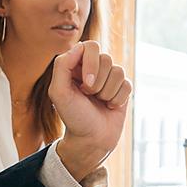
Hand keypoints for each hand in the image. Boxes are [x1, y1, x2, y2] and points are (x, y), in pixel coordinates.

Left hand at [49, 41, 132, 178]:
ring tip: (99, 102)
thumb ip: (62, 66)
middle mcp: (93, 68)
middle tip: (89, 96)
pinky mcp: (122, 88)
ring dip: (108, 92)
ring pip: (118, 71)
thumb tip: (79, 47)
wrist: (91, 139)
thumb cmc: (73, 117)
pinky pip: (127, 84)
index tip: (86, 85)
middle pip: (106, 58)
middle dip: (99, 82)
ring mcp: (108, 77)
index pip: (90, 46)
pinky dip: (118, 99)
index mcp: (75, 65)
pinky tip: (109, 106)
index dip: (91, 64)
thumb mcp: (59, 93)